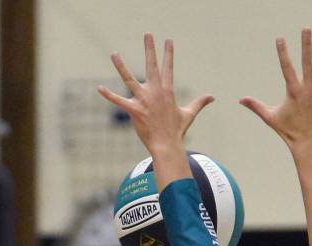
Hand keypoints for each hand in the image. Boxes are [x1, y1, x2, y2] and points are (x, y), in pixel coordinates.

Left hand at [97, 34, 213, 156]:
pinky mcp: (134, 110)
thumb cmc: (177, 131)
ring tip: (114, 53)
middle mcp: (156, 92)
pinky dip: (108, 95)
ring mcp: (144, 100)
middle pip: (151, 65)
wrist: (167, 145)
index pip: (168, 67)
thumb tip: (212, 97)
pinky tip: (99, 88)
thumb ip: (199, 102)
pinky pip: (118, 101)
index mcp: (168, 90)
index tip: (168, 40)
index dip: (168, 53)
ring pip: (129, 79)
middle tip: (147, 34)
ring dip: (121, 66)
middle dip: (150, 49)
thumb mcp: (189, 113)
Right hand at [239, 29, 311, 152]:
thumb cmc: (287, 130)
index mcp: (294, 91)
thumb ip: (256, 106)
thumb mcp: (270, 117)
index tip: (280, 39)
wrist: (306, 142)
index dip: (283, 53)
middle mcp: (308, 90)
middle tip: (306, 30)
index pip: (287, 68)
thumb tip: (241, 100)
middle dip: (307, 46)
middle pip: (308, 63)